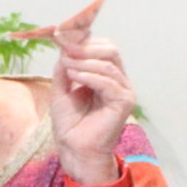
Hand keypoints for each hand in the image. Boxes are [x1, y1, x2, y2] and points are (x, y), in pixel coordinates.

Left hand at [46, 14, 135, 184]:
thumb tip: (65, 46)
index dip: (85, 40)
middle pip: (111, 49)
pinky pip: (109, 81)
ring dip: (85, 62)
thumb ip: (65, 67)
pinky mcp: (124, 103)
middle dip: (86, 47)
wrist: (74, 150)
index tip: (64, 36)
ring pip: (109, 63)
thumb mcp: (62, 89)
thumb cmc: (70, 124)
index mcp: (107, 76)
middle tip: (66, 49)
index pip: (103, 48)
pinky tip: (76, 77)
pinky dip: (90, 76)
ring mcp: (124, 91)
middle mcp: (119, 81)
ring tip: (67, 67)